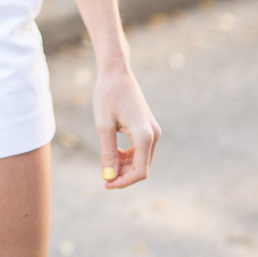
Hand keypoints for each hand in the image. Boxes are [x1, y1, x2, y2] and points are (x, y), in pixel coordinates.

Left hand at [93, 64, 160, 188]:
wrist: (116, 72)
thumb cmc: (108, 96)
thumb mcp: (104, 126)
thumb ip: (108, 153)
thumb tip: (109, 177)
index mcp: (144, 135)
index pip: (139, 171)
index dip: (123, 182)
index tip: (106, 183)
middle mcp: (153, 134)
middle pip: (142, 167)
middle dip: (124, 176)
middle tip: (104, 178)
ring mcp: (153, 130)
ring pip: (142, 159)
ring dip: (126, 167)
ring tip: (107, 164)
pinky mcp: (148, 127)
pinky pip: (141, 149)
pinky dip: (129, 156)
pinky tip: (114, 153)